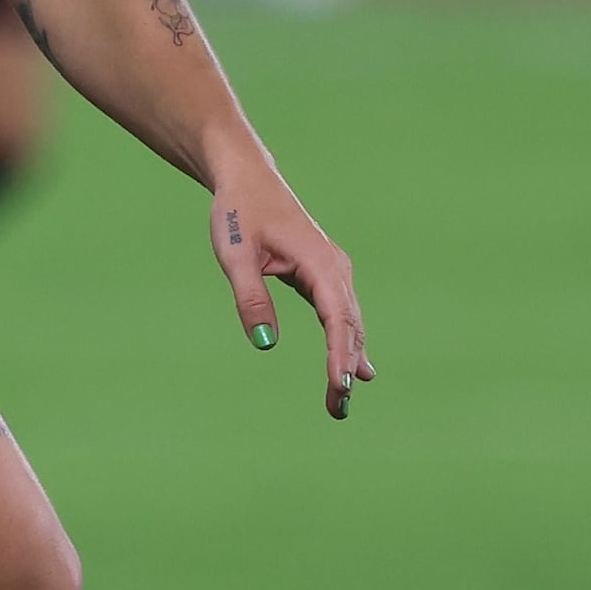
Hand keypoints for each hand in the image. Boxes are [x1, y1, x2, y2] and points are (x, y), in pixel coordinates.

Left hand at [205, 137, 370, 415]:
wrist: (247, 179)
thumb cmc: (239, 214)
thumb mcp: (236, 257)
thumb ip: (251, 299)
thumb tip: (265, 344)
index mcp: (319, 262)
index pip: (336, 318)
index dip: (339, 355)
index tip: (339, 386)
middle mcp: (336, 268)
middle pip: (348, 326)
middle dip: (345, 368)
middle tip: (337, 410)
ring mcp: (334, 272)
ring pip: (348, 323)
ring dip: (348, 360)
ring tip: (341, 402)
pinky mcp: (325, 276)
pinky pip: (340, 315)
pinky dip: (345, 343)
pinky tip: (354, 370)